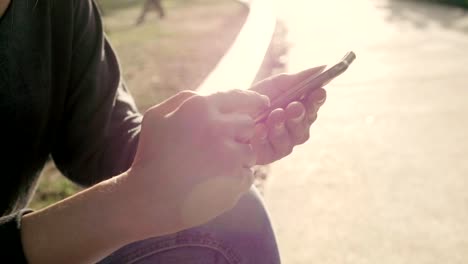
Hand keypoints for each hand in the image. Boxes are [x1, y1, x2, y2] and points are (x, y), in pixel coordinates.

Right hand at [123, 89, 269, 236]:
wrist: (149, 200)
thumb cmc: (151, 156)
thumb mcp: (156, 117)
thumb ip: (183, 100)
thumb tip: (205, 96)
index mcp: (199, 108)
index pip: (238, 97)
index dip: (254, 99)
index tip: (264, 102)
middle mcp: (218, 128)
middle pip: (248, 124)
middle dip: (239, 134)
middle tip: (217, 148)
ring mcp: (230, 156)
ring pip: (250, 152)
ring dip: (237, 159)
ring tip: (211, 169)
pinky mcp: (235, 181)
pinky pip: (248, 175)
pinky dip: (235, 180)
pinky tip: (213, 184)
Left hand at [249, 66, 326, 164]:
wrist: (230, 112)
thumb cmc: (257, 97)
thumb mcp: (277, 84)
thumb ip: (299, 78)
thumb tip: (323, 68)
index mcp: (300, 111)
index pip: (313, 107)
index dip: (317, 101)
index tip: (318, 91)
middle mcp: (294, 130)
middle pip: (304, 126)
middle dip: (300, 115)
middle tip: (294, 106)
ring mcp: (281, 143)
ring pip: (290, 140)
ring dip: (283, 126)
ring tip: (275, 114)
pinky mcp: (267, 155)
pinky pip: (271, 149)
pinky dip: (266, 137)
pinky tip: (260, 128)